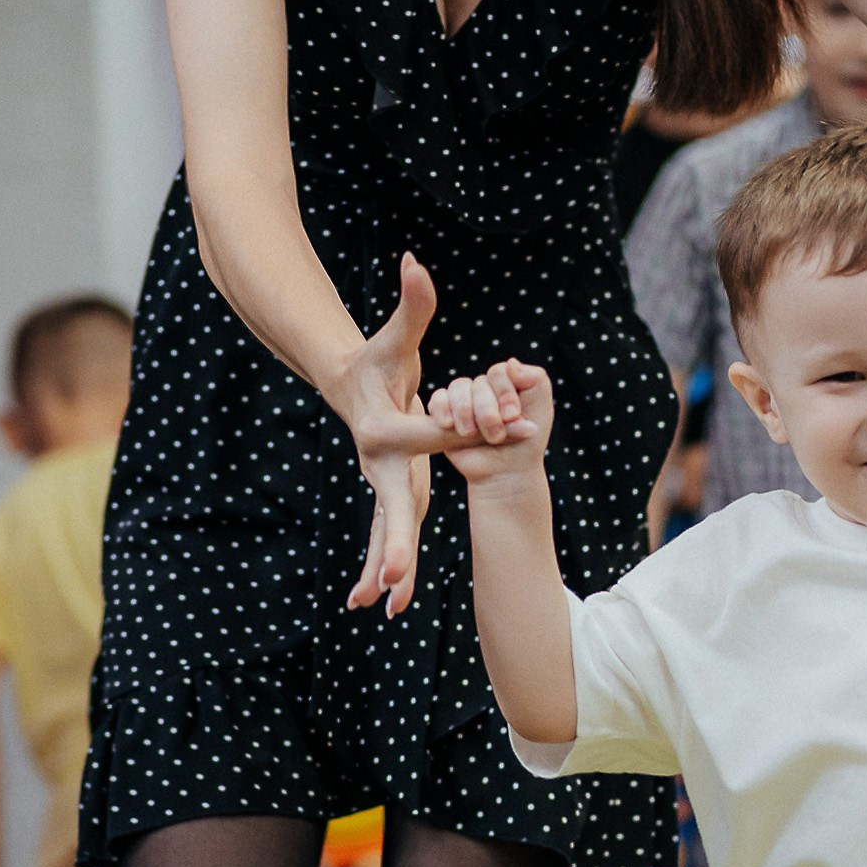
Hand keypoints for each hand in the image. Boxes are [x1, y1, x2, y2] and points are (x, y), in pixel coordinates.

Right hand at [335, 255, 447, 617]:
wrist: (346, 386)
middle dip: (397, 542)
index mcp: (385, 429)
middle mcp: (380, 464)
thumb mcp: (397, 335)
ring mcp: (384, 485)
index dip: (471, 431)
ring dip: (390, 568)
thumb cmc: (378, 361)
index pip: (436, 433)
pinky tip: (381, 606)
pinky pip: (392, 536)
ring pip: (389, 530)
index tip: (519, 433)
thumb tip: (416, 260)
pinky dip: (389, 567)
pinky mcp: (391, 495)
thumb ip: (412, 304)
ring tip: (388, 606)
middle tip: (395, 578)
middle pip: (395, 505)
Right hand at [427, 359, 555, 486]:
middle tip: (496, 435)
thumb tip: (511, 363)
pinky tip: (449, 425)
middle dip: (488, 411)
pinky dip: (442, 410)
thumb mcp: (541, 408)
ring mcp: (464, 399)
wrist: (507, 472)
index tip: (513, 416)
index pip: (499, 372)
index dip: (505, 393)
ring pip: (458, 388)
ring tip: (472, 434)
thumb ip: (534, 379)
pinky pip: (438, 399)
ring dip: (466, 413)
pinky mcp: (445, 413)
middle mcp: (484, 387)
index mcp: (506, 381)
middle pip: (478, 383)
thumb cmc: (526, 441)